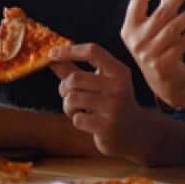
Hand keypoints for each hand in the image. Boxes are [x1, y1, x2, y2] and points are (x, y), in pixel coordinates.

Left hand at [50, 43, 153, 162]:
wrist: (134, 133)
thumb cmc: (109, 104)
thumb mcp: (98, 84)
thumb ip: (74, 70)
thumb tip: (50, 57)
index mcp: (119, 71)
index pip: (93, 51)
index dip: (69, 51)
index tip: (51, 54)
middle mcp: (119, 86)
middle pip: (75, 78)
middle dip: (64, 88)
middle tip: (67, 95)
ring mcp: (115, 107)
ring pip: (72, 99)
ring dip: (68, 106)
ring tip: (77, 110)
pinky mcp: (108, 126)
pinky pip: (77, 119)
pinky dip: (76, 120)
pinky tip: (87, 122)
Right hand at [120, 0, 184, 108]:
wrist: (161, 81)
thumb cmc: (157, 46)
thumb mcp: (153, 25)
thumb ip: (160, 1)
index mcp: (129, 27)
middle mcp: (136, 40)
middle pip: (160, 12)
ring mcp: (149, 53)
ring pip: (174, 27)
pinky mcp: (164, 64)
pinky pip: (182, 43)